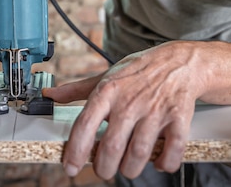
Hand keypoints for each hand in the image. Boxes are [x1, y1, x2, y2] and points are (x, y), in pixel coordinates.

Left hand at [44, 42, 203, 179]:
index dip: (76, 150)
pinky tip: (158, 161)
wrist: (179, 61)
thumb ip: (78, 90)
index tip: (71, 167)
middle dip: (104, 168)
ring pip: (139, 154)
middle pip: (111, 147)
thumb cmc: (139, 71)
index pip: (85, 124)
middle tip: (104, 169)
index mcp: (108, 90)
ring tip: (127, 167)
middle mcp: (130, 101)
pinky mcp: (178, 117)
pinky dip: (164, 163)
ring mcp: (155, 109)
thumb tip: (51, 95)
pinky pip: (171, 150)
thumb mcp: (106, 76)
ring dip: (130, 169)